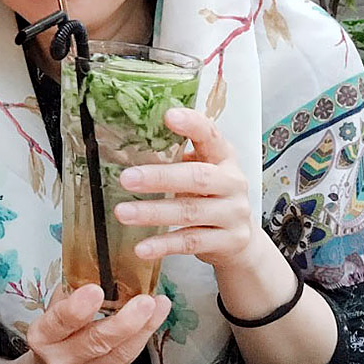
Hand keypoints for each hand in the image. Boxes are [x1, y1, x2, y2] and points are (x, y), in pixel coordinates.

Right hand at [25, 284, 170, 363]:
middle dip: (123, 322)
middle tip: (143, 301)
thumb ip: (69, 293)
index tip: (95, 290)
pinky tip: (155, 317)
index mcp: (43, 337)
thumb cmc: (53, 337)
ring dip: (143, 327)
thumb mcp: (51, 312)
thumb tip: (95, 266)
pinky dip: (144, 335)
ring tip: (158, 305)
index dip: (77, 308)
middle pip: (95, 342)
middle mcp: (62, 359)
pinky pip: (128, 357)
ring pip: (119, 352)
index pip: (59, 322)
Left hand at [114, 107, 260, 270]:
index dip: (192, 125)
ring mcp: (233, 214)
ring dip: (153, 213)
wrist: (241, 240)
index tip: (169, 116)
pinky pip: (190, 242)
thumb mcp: (202, 170)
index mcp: (224, 158)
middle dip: (159, 177)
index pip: (211, 135)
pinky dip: (163, 245)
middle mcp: (233, 183)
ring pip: (190, 212)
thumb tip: (130, 143)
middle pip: (197, 177)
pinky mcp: (228, 241)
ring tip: (122, 213)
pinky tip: (142, 247)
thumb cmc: (211, 196)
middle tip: (126, 178)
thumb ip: (177, 156)